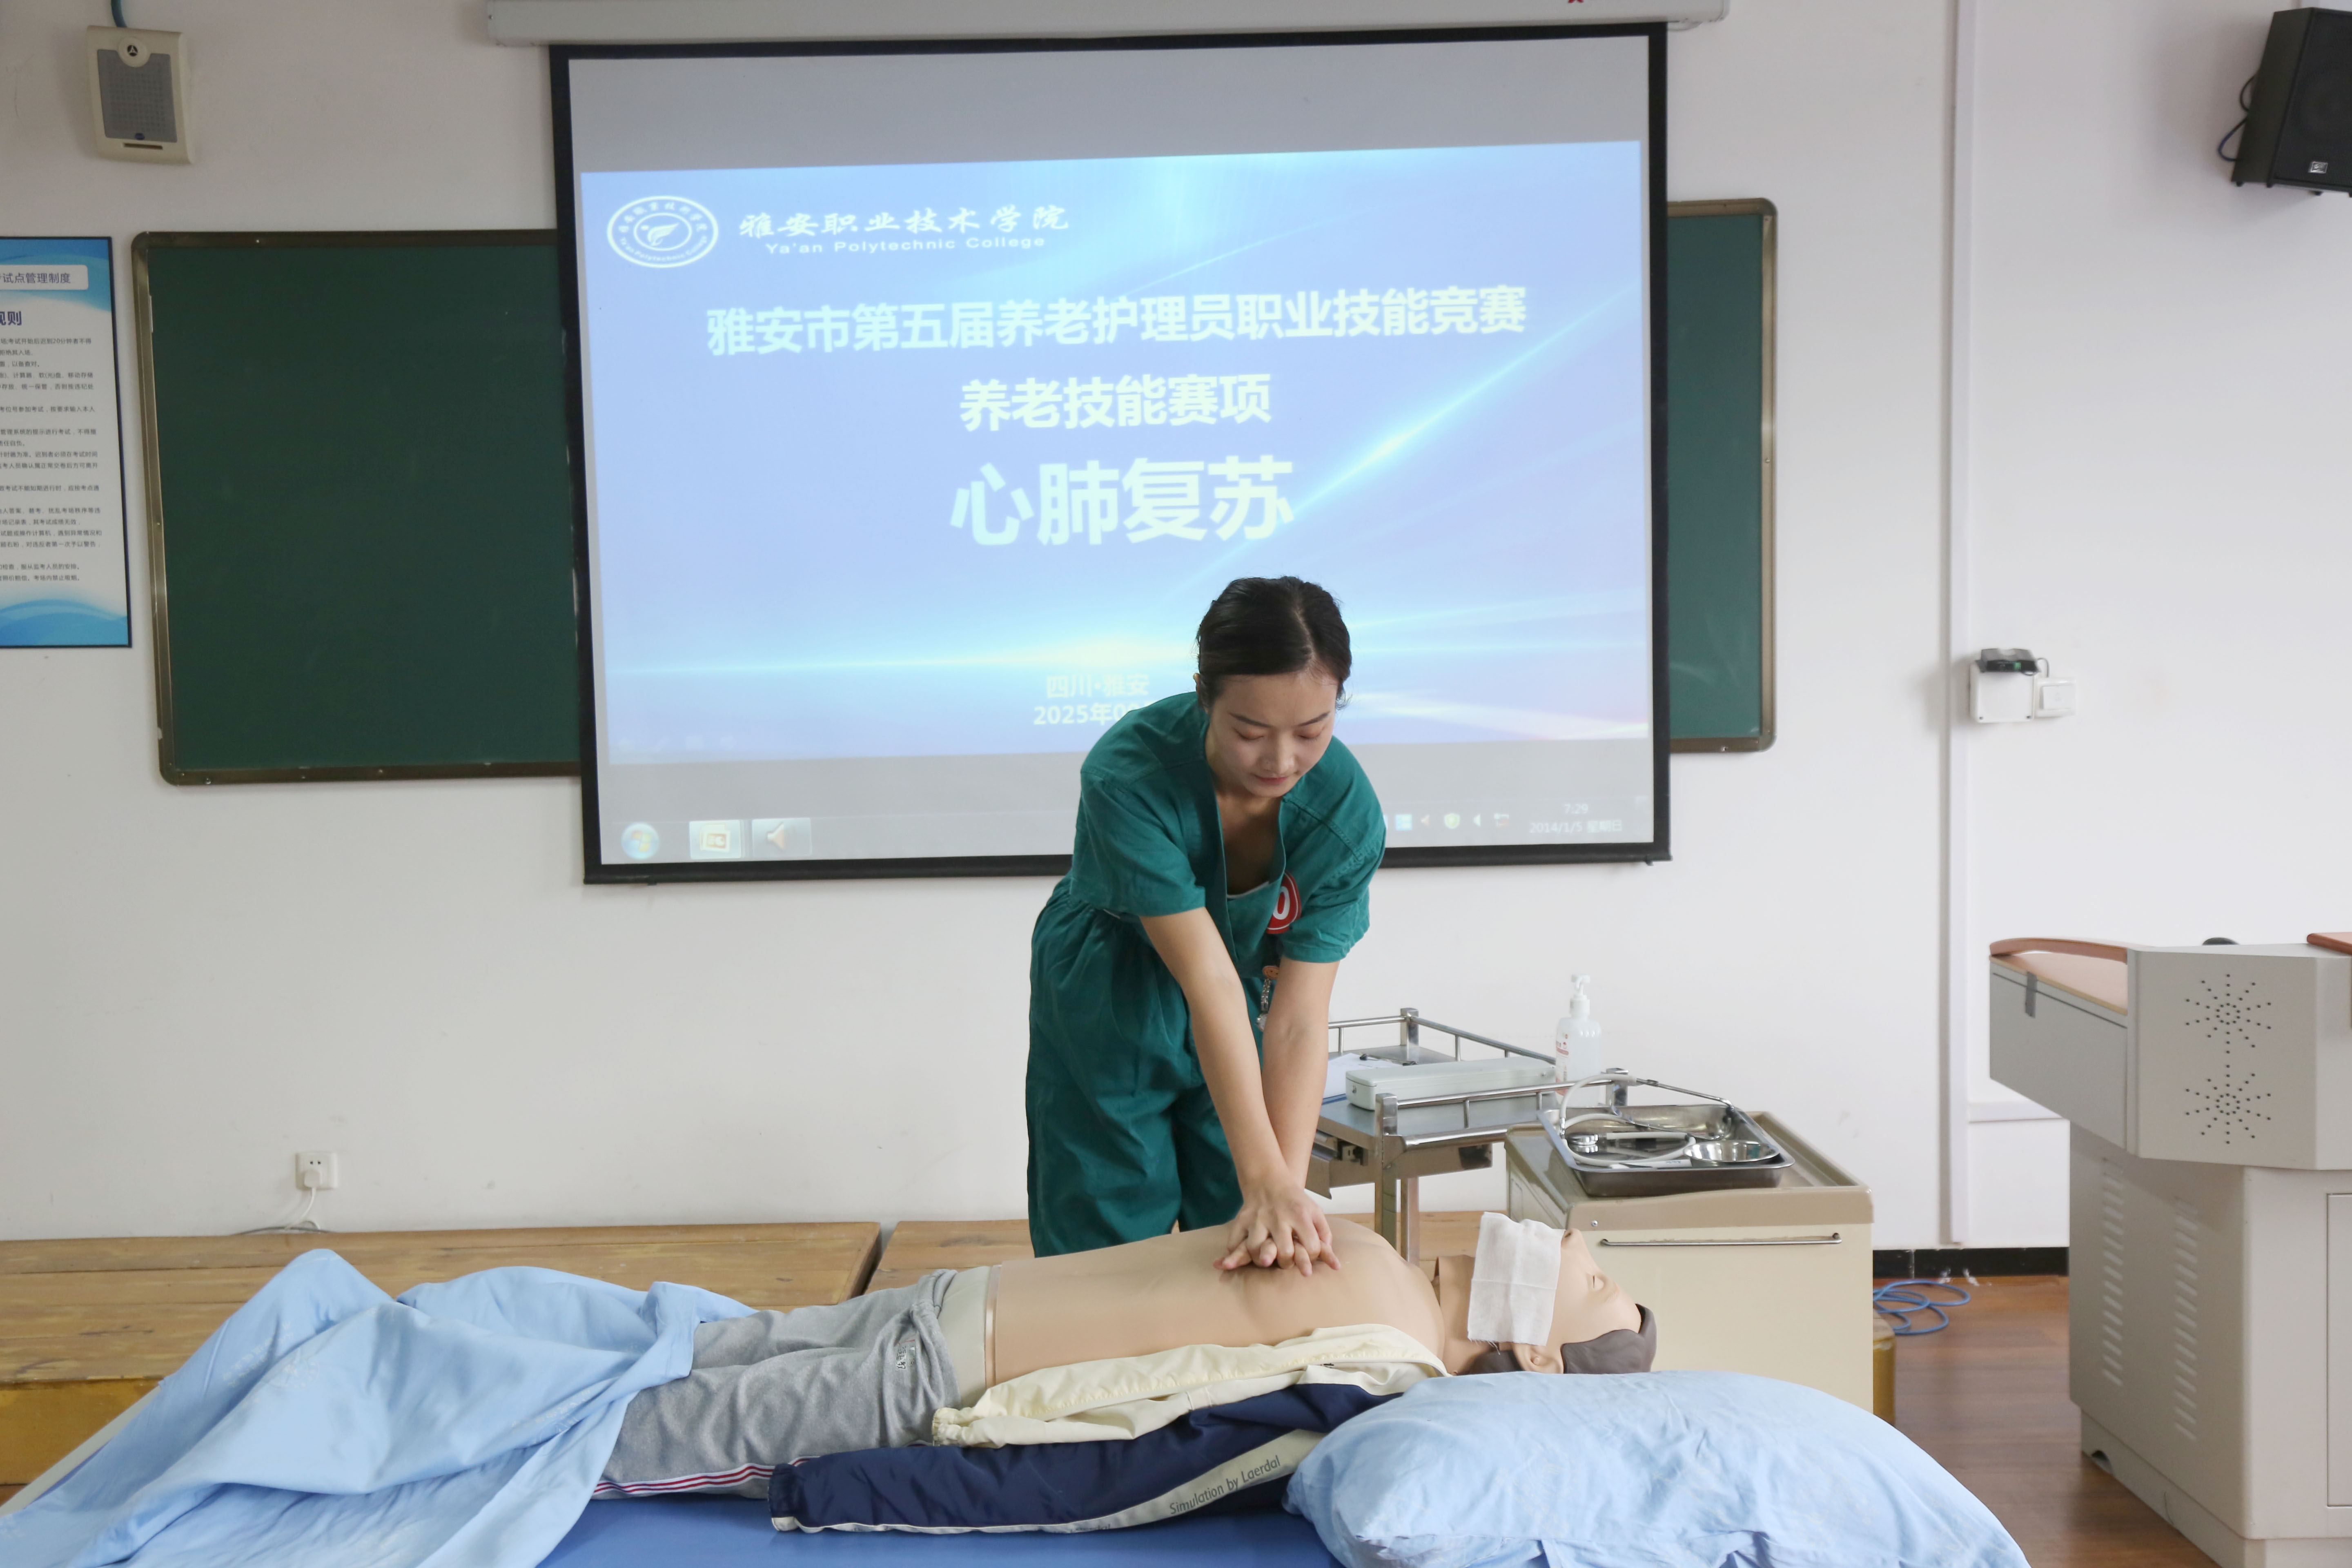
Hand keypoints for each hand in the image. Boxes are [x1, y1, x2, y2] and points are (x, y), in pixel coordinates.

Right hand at [1218, 1179, 1341, 1276]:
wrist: (1269, 1181)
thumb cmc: (1295, 1201)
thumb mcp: (1315, 1211)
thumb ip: (1324, 1234)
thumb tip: (1333, 1262)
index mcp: (1300, 1215)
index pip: (1311, 1247)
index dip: (1312, 1257)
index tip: (1309, 1255)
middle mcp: (1279, 1217)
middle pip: (1284, 1252)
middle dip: (1287, 1262)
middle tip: (1286, 1261)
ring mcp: (1258, 1218)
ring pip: (1256, 1249)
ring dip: (1262, 1260)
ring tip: (1267, 1259)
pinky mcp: (1242, 1219)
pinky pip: (1234, 1241)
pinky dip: (1235, 1252)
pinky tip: (1244, 1255)